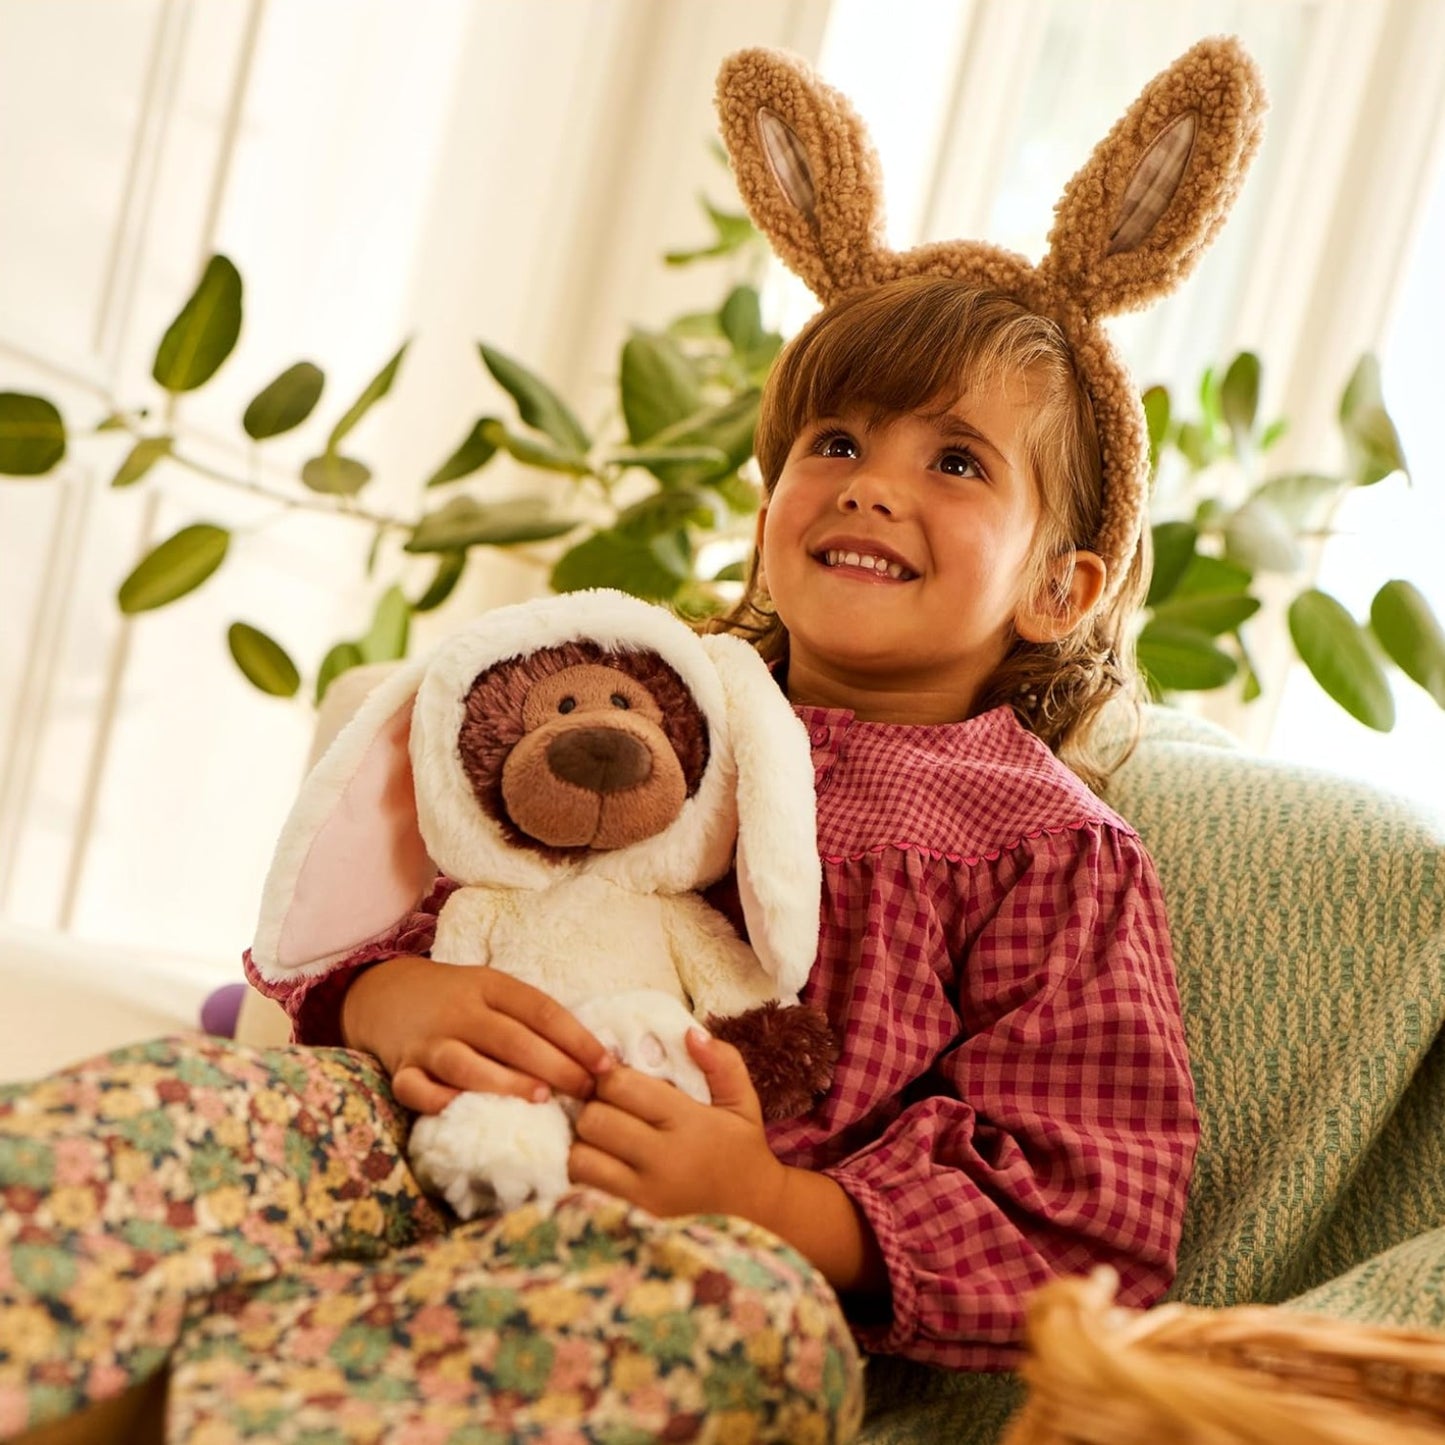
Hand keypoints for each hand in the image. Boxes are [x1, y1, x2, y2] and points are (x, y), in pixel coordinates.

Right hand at [341, 955, 611, 1114]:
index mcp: (491, 987)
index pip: (541, 1010)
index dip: (577, 1038)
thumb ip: (531, 1018)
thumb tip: (591, 1058)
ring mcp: (428, 1040)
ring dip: (504, 1081)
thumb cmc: (457, 1000)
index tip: (606, 1066)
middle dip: (554, 1065)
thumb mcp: (493, 992)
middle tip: (586, 1091)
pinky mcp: (400, 1068)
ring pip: (465, 1063)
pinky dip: (436, 1100)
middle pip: (510, 1037)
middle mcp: (460, 1011)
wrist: (383, 992)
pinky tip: (463, 1110)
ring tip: (540, 1099)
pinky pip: (414, 1089)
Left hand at [568, 1029, 787, 1219]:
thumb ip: (721, 1062)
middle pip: (594, 1120)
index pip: (620, 1086)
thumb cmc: (741, 1149)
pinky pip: (585, 1190)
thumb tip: (689, 1032)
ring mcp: (645, 1194)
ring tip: (601, 1137)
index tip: (616, 1079)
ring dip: (584, 1142)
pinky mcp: (632, 1217)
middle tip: (606, 1106)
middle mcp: (663, 1159)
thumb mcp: (742, 1101)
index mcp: (688, 1122)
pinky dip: (585, 1172)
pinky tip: (601, 1163)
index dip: (609, 1076)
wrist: (755, 1214)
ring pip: (581, 1157)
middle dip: (593, 1106)